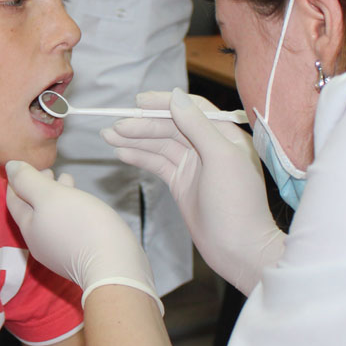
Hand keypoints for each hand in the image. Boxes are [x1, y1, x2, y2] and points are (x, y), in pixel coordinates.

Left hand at [6, 162, 162, 311]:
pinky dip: (70, 209)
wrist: (114, 266)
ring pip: (52, 218)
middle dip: (38, 188)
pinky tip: (83, 202)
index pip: (14, 202)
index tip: (24, 165)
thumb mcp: (51, 196)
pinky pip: (68, 226)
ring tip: (67, 178)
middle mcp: (41, 242)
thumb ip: (29, 181)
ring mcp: (60, 251)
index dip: (16, 182)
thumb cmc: (81, 225)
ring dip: (57, 197)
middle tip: (49, 170)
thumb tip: (10, 166)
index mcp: (29, 228)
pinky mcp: (80, 254)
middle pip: (33, 210)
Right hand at [101, 89, 285, 295]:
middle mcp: (209, 145)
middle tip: (115, 127)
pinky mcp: (181, 183)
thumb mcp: (221, 158)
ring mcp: (194, 165)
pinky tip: (121, 153)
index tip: (138, 102)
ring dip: (135, 139)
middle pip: (171, 126)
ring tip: (107, 136)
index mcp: (225, 134)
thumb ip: (198, 126)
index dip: (164, 103)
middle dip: (142, 125)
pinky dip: (139, 157)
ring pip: (160, 144)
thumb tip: (175, 96)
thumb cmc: (237, 203)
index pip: (191, 108)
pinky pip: (157, 163)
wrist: (238, 249)